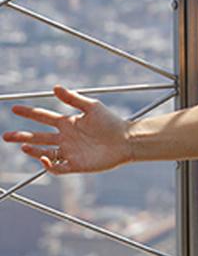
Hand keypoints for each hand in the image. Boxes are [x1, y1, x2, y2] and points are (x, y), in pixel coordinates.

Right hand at [2, 86, 133, 174]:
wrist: (127, 140)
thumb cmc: (111, 122)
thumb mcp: (92, 107)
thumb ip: (73, 98)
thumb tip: (55, 87)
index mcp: (67, 123)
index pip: (43, 117)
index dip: (29, 113)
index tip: (14, 108)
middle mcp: (65, 138)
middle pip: (38, 137)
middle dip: (22, 136)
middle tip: (6, 136)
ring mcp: (69, 152)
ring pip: (44, 152)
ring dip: (32, 150)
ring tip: (23, 145)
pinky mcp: (76, 164)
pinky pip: (57, 167)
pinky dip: (48, 165)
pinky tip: (44, 158)